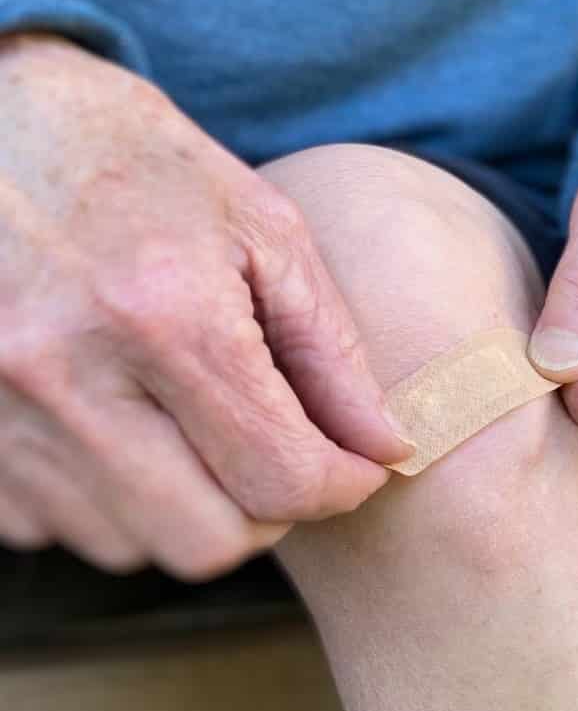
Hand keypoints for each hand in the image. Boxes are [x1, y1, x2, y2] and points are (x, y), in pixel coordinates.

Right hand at [0, 34, 409, 578]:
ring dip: (185, 507)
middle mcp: (65, 376)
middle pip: (208, 542)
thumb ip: (332, 351)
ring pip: (132, 547)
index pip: (281, 478)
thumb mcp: (260, 227)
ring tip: (191, 427)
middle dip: (265, 512)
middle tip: (276, 455)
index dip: (342, 487)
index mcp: (162, 314)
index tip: (356, 466)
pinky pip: (54, 529)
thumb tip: (389, 447)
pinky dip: (105, 499)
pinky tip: (119, 426)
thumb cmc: (137, 163)